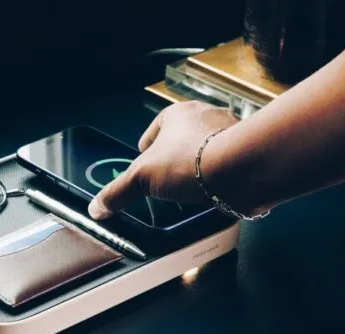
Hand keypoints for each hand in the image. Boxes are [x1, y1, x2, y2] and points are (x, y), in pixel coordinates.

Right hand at [88, 101, 238, 219]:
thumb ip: (118, 192)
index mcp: (177, 114)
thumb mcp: (142, 178)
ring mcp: (229, 131)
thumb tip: (97, 208)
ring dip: (200, 166)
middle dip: (175, 159)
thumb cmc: (190, 161)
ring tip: (193, 188)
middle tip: (169, 182)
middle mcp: (205, 116)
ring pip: (207, 149)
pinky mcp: (248, 149)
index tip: (146, 170)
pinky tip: (216, 190)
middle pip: (182, 140)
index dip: (146, 153)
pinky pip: (229, 161)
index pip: (154, 132)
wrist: (242, 168)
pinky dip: (221, 175)